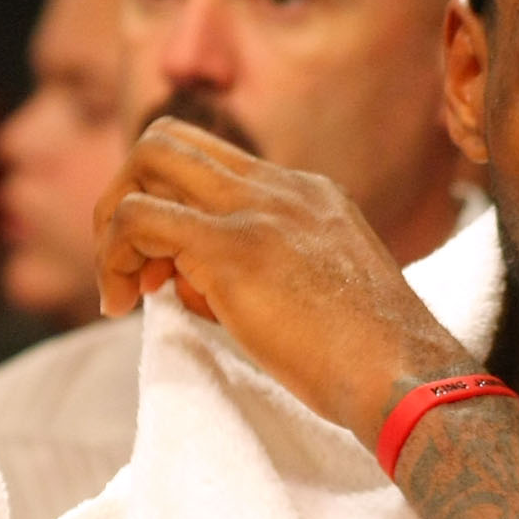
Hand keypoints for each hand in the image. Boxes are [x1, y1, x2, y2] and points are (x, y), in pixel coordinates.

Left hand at [93, 120, 472, 441]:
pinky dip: (112, 257)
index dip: (172, 205)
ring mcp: (257, 209)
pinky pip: (139, 219)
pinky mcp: (233, 247)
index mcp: (307, 193)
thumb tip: (189, 284)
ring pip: (148, 159)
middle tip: (128, 266)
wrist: (405, 378)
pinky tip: (121, 306)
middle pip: (170, 140)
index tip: (168, 270)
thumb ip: (260, 272)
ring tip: (122, 290)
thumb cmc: (370, 362)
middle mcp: (281, 186)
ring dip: (114, 223)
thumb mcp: (319, 294)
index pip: (212, 163)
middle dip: (126, 195)